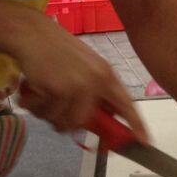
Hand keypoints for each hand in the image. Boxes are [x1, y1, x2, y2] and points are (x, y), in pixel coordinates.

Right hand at [12, 13, 147, 141]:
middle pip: (88, 123)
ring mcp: (79, 86)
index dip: (136, 125)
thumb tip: (103, 118)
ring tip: (44, 95)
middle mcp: (97, 82)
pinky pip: (47, 115)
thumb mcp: (87, 67)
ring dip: (49, 114)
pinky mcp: (59, 90)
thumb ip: (96, 91)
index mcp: (107, 76)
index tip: (143, 141)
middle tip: (57, 109)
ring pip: (65, 124)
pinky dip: (35, 107)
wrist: (33, 35)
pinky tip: (35, 90)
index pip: (126, 104)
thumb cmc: (58, 50)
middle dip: (70, 123)